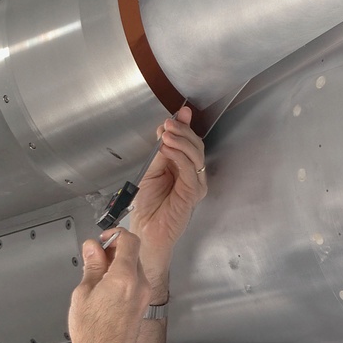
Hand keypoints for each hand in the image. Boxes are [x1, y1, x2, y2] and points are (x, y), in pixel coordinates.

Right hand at [68, 229, 150, 342]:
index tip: (103, 239)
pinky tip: (106, 288)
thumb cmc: (92, 333)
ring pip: (135, 267)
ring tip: (98, 275)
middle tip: (96, 257)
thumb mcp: (83, 292)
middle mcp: (140, 285)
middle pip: (133, 253)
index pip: (130, 240)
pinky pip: (136, 282)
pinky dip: (123, 277)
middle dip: (115, 250)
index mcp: (125, 278)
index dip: (115, 235)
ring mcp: (143, 296)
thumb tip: (92, 249)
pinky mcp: (142, 305)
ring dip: (119, 264)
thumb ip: (91, 266)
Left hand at [129, 106, 207, 293]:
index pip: (188, 141)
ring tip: (166, 134)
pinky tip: (169, 149)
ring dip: (181, 141)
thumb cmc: (147, 205)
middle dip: (182, 131)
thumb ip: (160, 150)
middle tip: (168, 124)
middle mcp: (192, 174)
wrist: (146, 229)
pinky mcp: (193, 193)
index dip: (185, 126)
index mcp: (183, 166)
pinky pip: (191, 170)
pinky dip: (180, 156)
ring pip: (196, 155)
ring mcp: (195, 183)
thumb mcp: (151, 170)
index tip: (180, 113)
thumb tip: (166, 128)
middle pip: (195, 145)